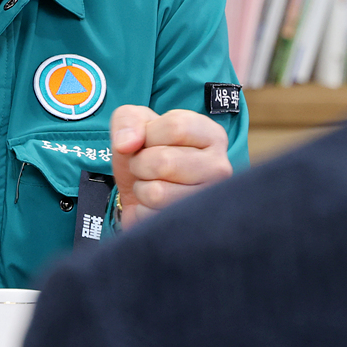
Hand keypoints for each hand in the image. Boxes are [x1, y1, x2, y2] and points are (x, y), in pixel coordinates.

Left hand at [109, 105, 232, 228]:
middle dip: (140, 163)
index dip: (149, 134)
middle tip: (146, 166)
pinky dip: (141, 210)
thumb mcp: (134, 120)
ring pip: (157, 193)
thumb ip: (128, 120)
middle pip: (165, 162)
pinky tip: (153, 205)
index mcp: (212, 136)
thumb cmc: (145, 151)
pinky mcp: (192, 226)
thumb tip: (126, 144)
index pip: (177, 127)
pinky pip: (150, 217)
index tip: (148, 141)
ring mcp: (208, 201)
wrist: (140, 190)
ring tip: (151, 183)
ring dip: (141, 188)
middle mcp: (219, 168)